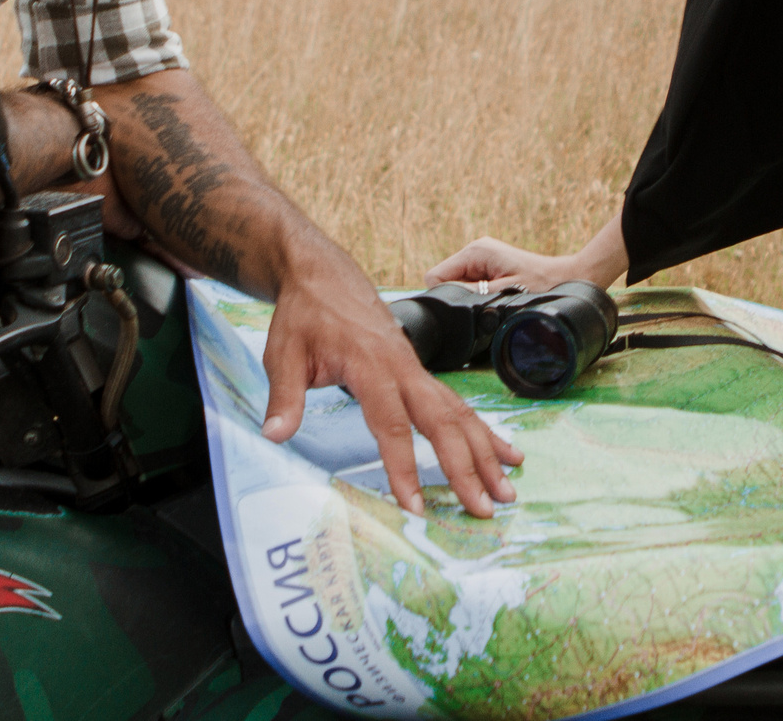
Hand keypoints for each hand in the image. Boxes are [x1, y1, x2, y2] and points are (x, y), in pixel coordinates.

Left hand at [259, 246, 523, 518]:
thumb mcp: (283, 352)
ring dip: (485, 451)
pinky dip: (482, 430)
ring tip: (507, 487)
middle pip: (442, 421)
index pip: (392, 424)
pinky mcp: (419, 371)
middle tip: (485, 508)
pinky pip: (457, 404)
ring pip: (459, 413)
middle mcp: (403, 367)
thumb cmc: (304, 314)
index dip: (404, 466)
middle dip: (466, 467)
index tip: (415, 505)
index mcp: (370, 364)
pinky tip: (504, 452)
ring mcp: (416, 368)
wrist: (322, 274)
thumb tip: (275, 436)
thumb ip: (285, 396)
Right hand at [427, 214, 627, 292]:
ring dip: (471, 296)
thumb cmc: (540, 285)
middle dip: (459, 296)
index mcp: (475, 251)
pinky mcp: (489, 266)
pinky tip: (498, 296)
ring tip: (497, 298)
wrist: (568, 277)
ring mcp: (482, 257)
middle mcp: (475, 250)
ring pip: (457, 284)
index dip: (445, 295)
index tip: (468, 304)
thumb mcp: (502, 293)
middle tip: (487, 302)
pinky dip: (478, 294)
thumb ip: (470, 294)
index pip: (435, 276)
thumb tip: (445, 299)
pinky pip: (470, 284)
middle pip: (445, 280)